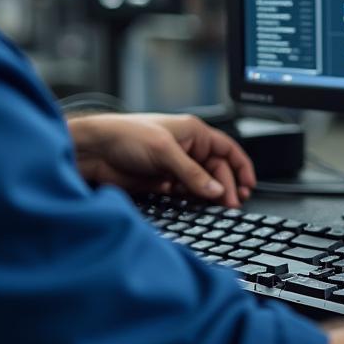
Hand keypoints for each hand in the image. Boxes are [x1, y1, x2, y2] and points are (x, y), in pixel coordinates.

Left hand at [66, 113, 256, 207]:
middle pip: (217, 170)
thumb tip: (216, 191)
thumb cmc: (126, 135)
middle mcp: (187, 149)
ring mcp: (175, 167)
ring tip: (220, 210)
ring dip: (211, 197)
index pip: (227, 149)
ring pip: (203, 184)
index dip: (241, 167)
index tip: (249, 185)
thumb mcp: (165, 152)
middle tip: (231, 205)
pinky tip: (199, 209)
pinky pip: (186, 194)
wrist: (94, 151)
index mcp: (194, 132)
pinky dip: (194, 202)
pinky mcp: (162, 182)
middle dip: (226, 187)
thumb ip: (192, 174)